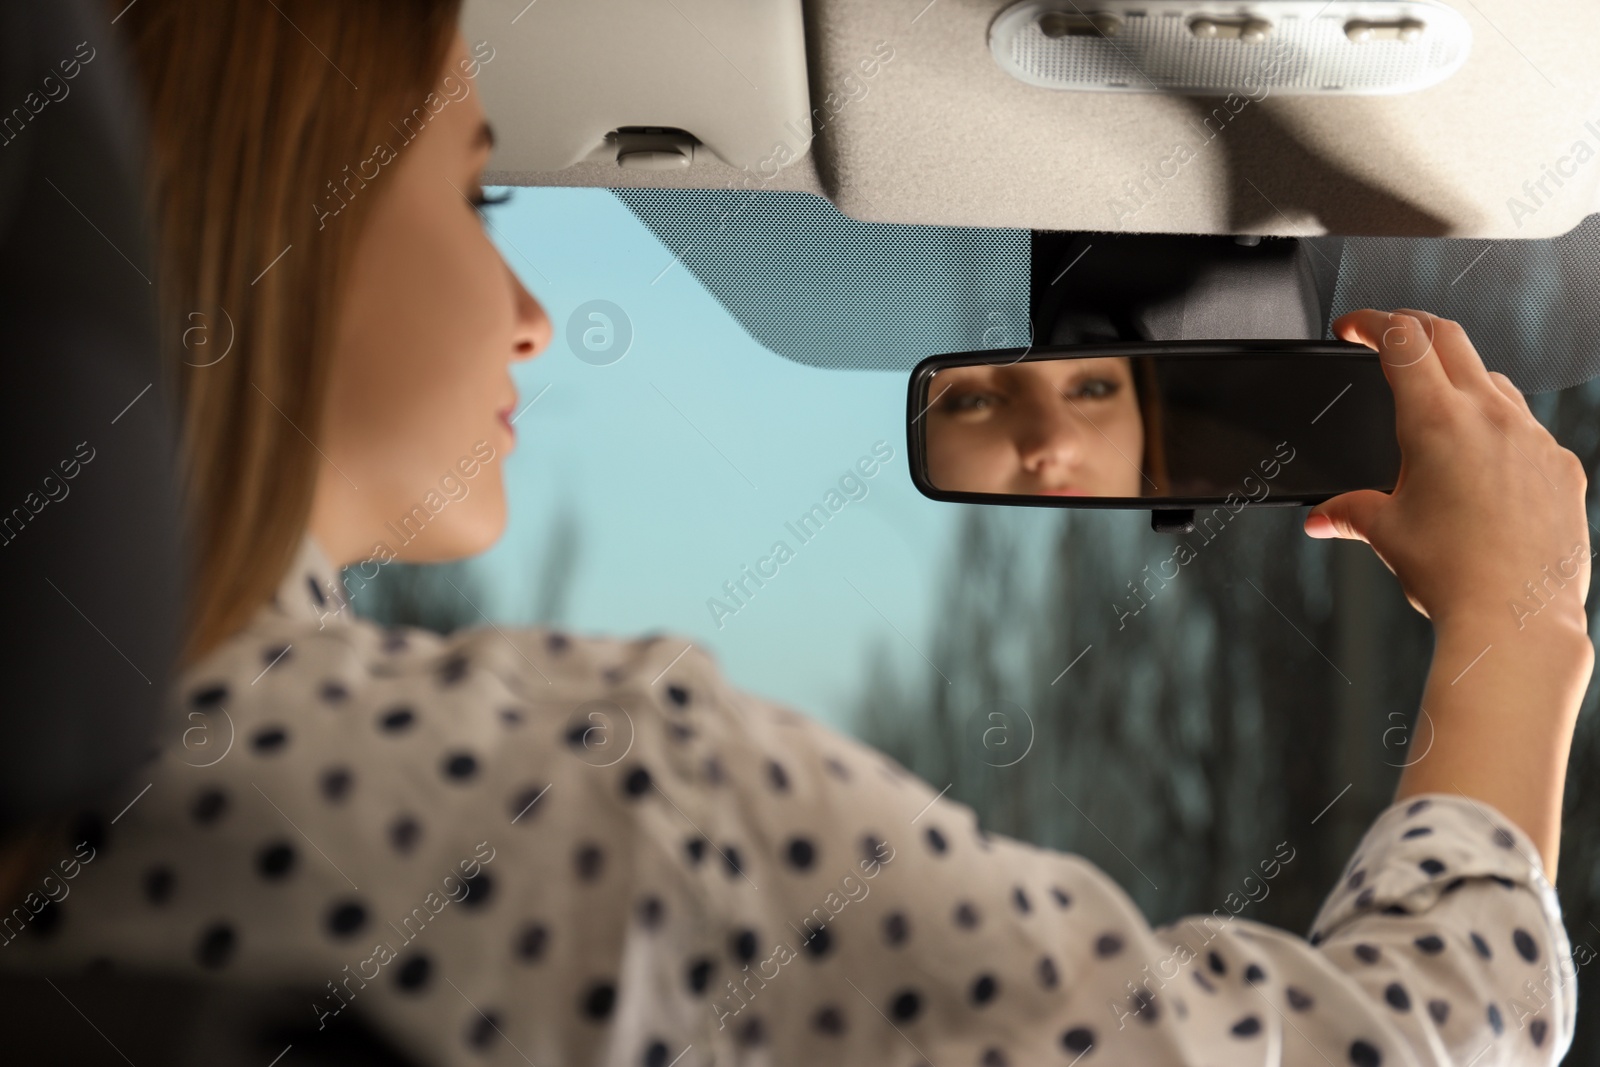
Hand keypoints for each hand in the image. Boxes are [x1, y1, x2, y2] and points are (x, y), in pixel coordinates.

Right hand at [1305, 308, 1591, 638]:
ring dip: (1459, 378)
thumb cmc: (1453, 576)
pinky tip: (1483, 465)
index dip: (1371, 321)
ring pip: (1493, 380)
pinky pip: (1528, 428)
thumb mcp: (1384, 534)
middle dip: (1411, 328)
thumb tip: (1322, 518)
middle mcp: (1490, 416)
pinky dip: (1499, 429)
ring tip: (1436, 409)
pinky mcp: (1562, 466)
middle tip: (1389, 338)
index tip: (1354, 327)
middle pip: (1449, 337)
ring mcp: (1533, 438)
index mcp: (1437, 422)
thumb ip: (1348, 512)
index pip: (1401, 339)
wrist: (1516, 619)